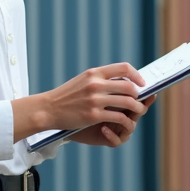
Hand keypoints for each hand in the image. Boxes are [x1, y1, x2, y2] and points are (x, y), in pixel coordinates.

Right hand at [12, 62, 150, 142]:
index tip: (141, 83)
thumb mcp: (83, 80)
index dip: (136, 75)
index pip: (124, 68)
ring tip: (137, 110)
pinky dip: (126, 120)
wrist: (48, 109)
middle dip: (138, 94)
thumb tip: (123, 80)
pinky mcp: (93, 115)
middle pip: (128, 87)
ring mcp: (95, 100)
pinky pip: (118, 117)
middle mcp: (96, 84)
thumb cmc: (67, 95)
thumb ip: (101, 79)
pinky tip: (126, 122)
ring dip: (136, 107)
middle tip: (139, 100)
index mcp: (94, 73)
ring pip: (127, 102)